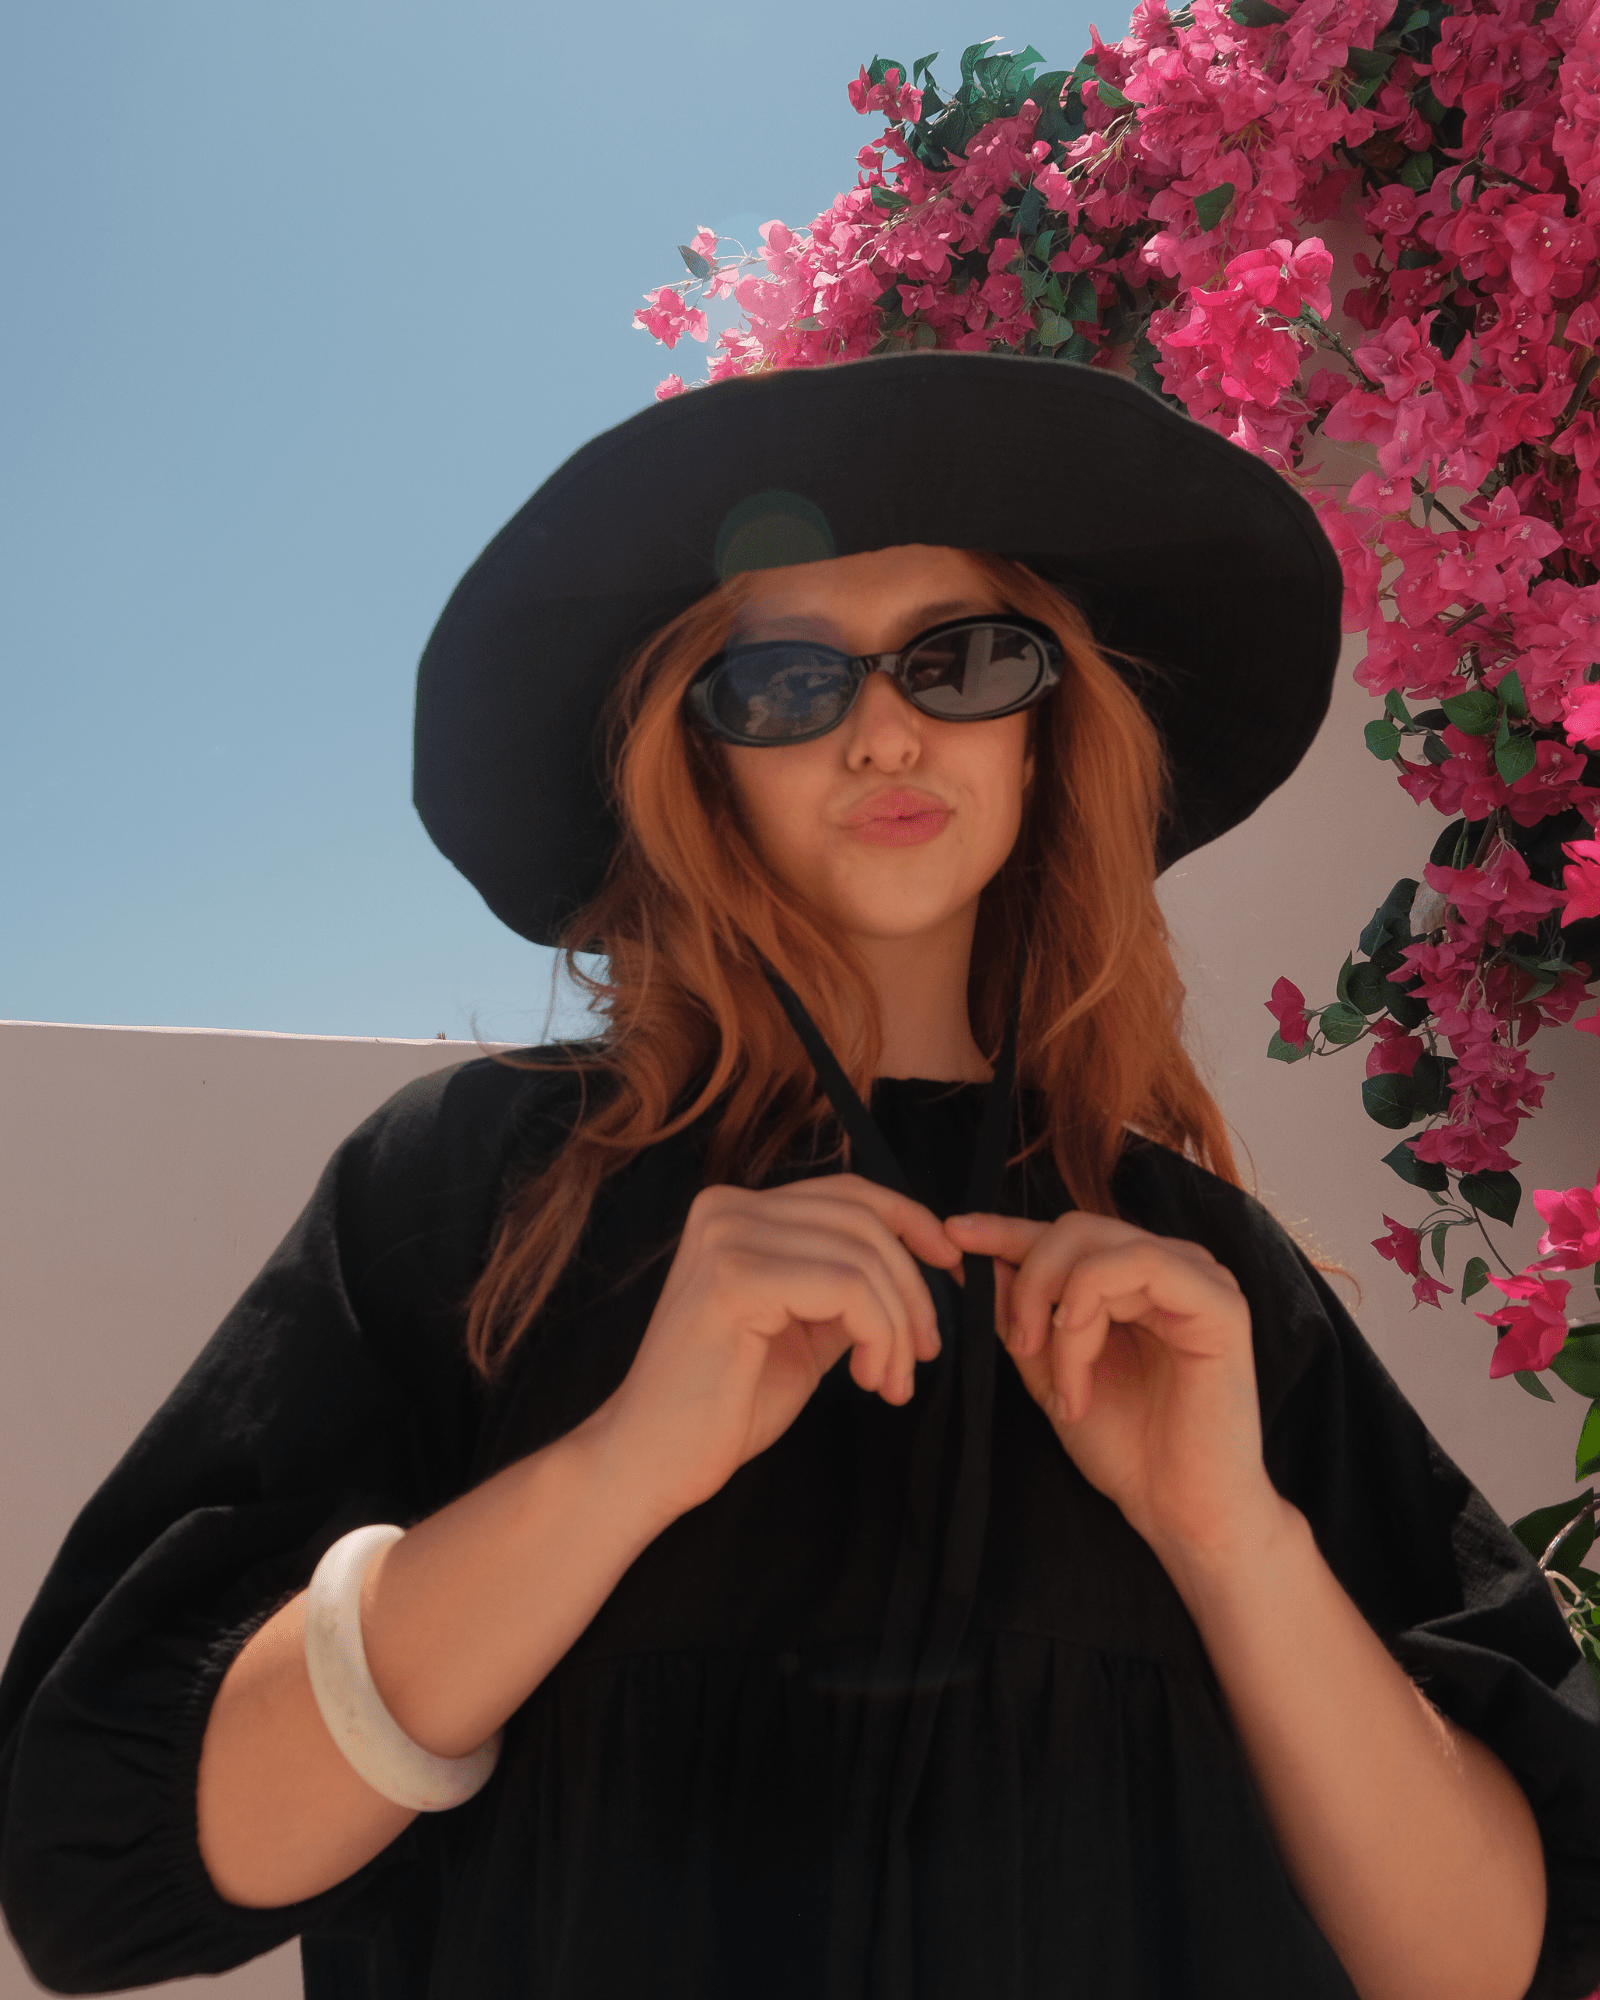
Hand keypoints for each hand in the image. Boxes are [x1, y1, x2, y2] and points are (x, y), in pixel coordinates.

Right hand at [601, 1174, 959, 1522]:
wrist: (651, 1461)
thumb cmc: (723, 1404)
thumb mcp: (802, 1329)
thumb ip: (845, 1287)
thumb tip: (917, 1265)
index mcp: (736, 1211)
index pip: (847, 1193)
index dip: (911, 1221)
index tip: (951, 1266)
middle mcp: (727, 1209)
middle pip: (864, 1222)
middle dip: (913, 1291)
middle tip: (920, 1357)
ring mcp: (727, 1238)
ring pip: (863, 1258)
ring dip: (898, 1326)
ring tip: (889, 1381)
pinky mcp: (734, 1279)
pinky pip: (846, 1289)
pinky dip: (878, 1334)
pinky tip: (867, 1378)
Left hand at [945, 1211, 1278, 1561]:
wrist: (1180, 1512)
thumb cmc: (1126, 1448)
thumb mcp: (1051, 1372)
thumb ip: (1020, 1316)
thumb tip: (973, 1259)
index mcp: (1136, 1280)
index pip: (1063, 1235)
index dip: (1004, 1232)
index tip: (951, 1236)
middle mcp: (1172, 1268)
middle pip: (1075, 1229)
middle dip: (1027, 1282)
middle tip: (1019, 1347)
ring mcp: (1201, 1280)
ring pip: (1098, 1246)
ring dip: (1058, 1310)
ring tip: (1062, 1381)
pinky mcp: (1221, 1305)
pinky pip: (1142, 1264)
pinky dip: (1092, 1302)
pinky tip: (1081, 1351)